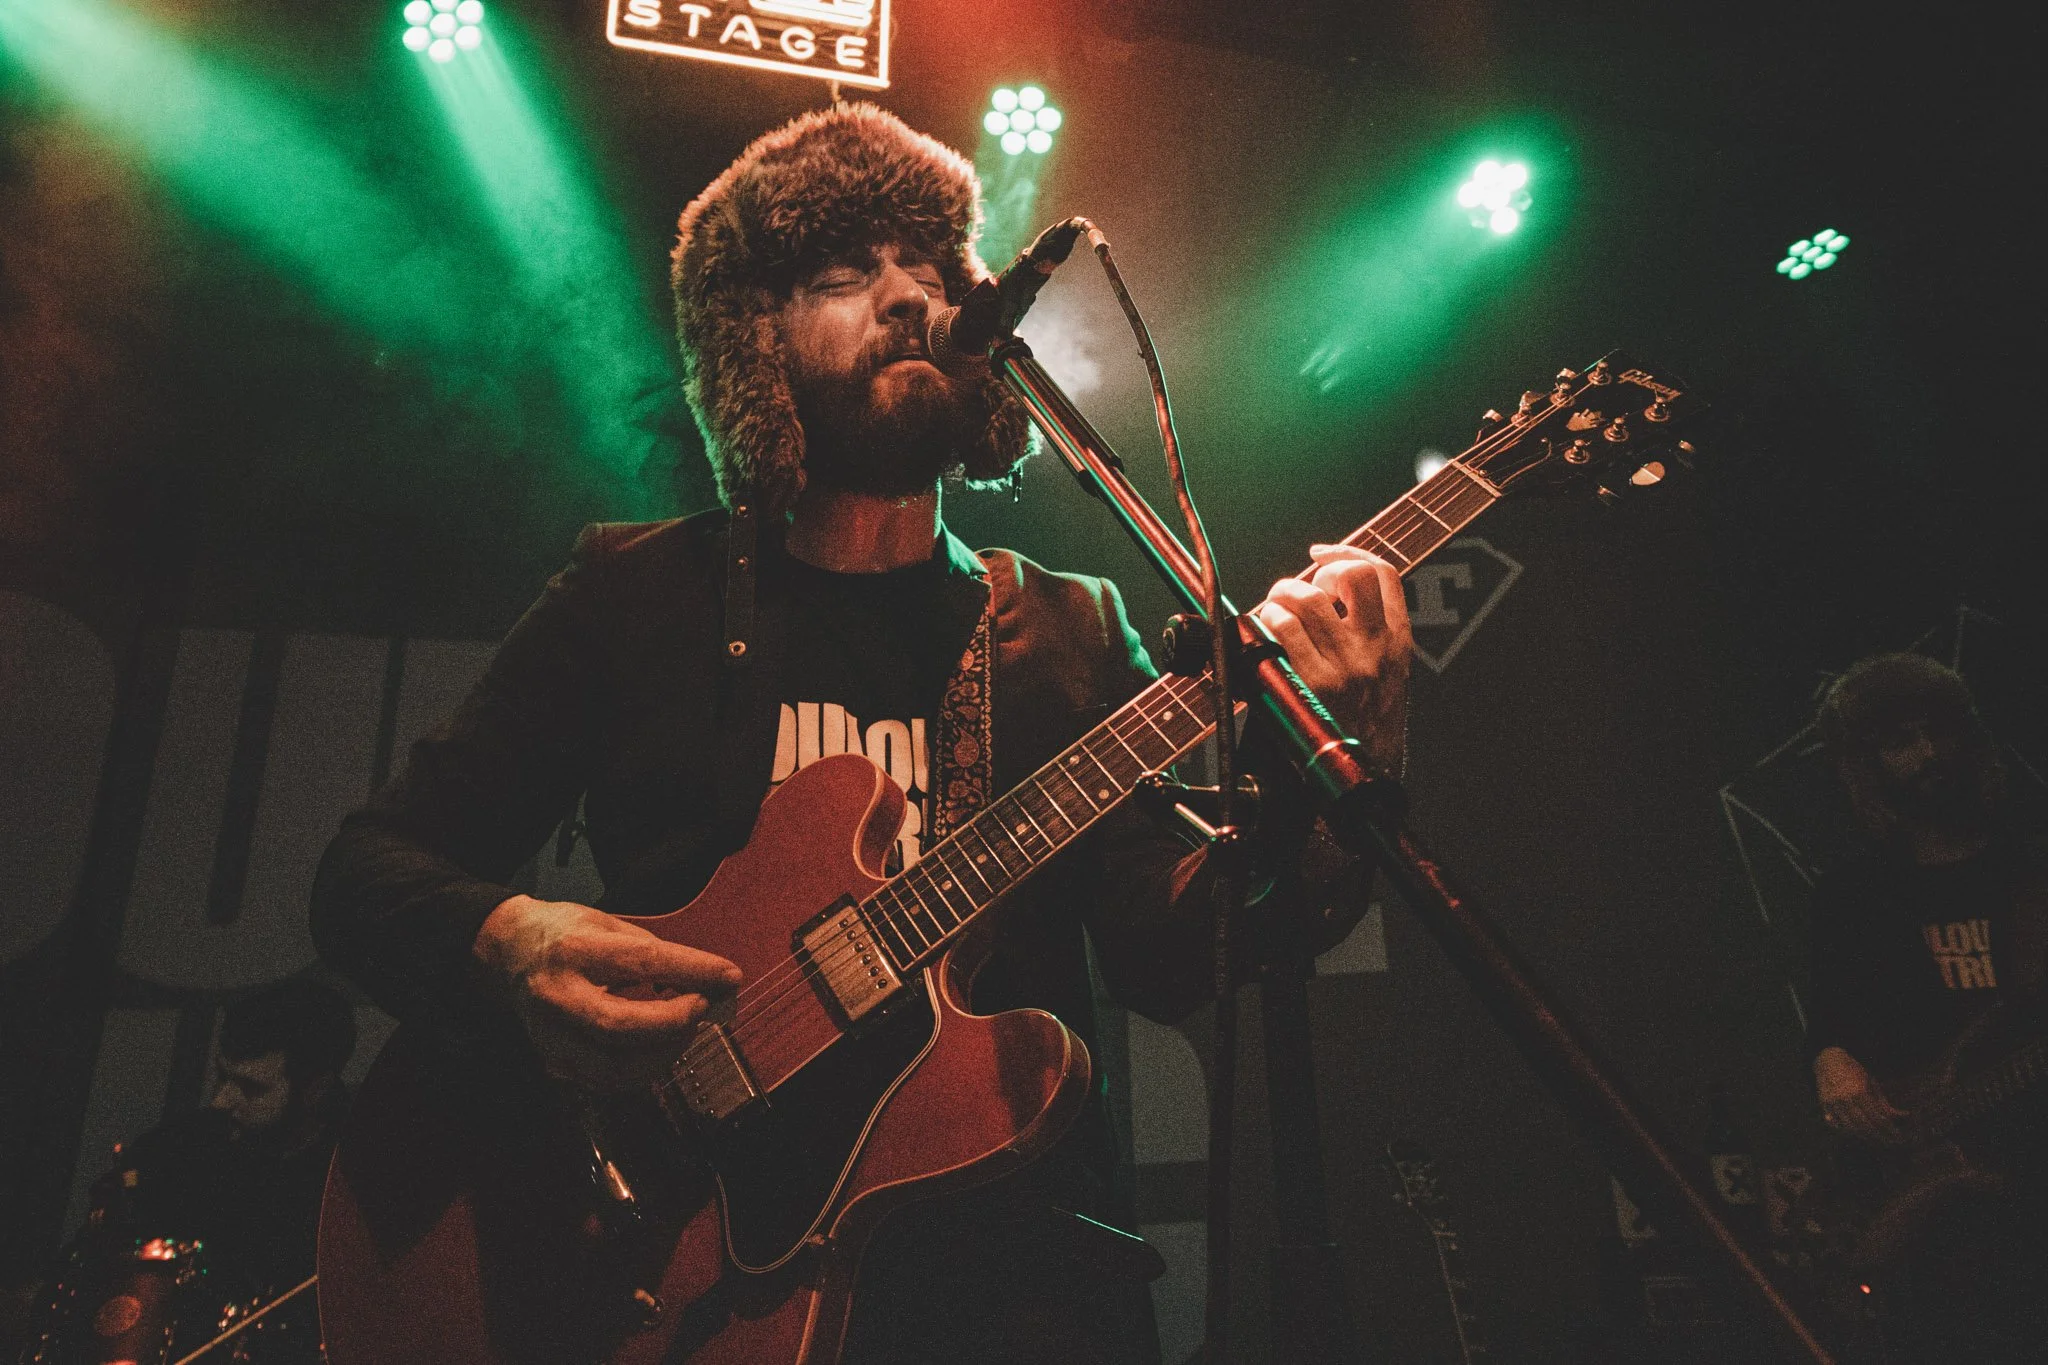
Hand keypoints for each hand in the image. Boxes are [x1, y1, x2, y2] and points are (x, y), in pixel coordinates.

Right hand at [474, 895, 741, 1091]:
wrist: (507, 953)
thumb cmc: (567, 934)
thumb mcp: (609, 925)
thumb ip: (657, 955)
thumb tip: (712, 982)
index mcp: (574, 950)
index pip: (642, 963)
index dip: (693, 972)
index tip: (729, 976)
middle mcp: (557, 996)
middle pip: (620, 1026)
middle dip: (673, 1022)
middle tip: (701, 1007)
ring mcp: (551, 1035)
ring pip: (613, 1067)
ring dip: (662, 1054)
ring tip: (684, 1029)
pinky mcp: (553, 1061)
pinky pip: (606, 1081)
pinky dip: (642, 1070)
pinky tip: (658, 1047)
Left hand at [1252, 545, 1413, 775]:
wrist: (1359, 786)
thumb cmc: (1363, 736)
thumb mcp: (1386, 683)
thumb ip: (1367, 641)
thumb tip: (1326, 601)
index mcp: (1398, 644)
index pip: (1384, 574)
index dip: (1348, 551)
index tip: (1321, 553)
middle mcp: (1376, 649)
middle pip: (1348, 574)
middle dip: (1313, 574)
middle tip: (1293, 595)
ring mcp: (1346, 666)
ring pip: (1307, 597)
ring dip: (1280, 597)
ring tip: (1272, 617)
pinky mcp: (1314, 683)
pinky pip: (1281, 628)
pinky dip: (1264, 622)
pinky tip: (1261, 638)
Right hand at [1814, 1046, 1906, 1144]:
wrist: (1828, 1060)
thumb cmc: (1854, 1071)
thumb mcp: (1872, 1083)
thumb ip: (1884, 1102)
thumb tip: (1903, 1116)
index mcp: (1860, 1091)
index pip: (1878, 1117)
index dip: (1890, 1129)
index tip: (1899, 1136)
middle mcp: (1846, 1099)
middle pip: (1865, 1125)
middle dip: (1880, 1137)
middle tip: (1891, 1143)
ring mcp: (1833, 1103)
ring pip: (1851, 1128)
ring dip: (1865, 1137)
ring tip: (1876, 1141)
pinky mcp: (1824, 1105)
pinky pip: (1834, 1124)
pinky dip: (1844, 1131)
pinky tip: (1855, 1135)